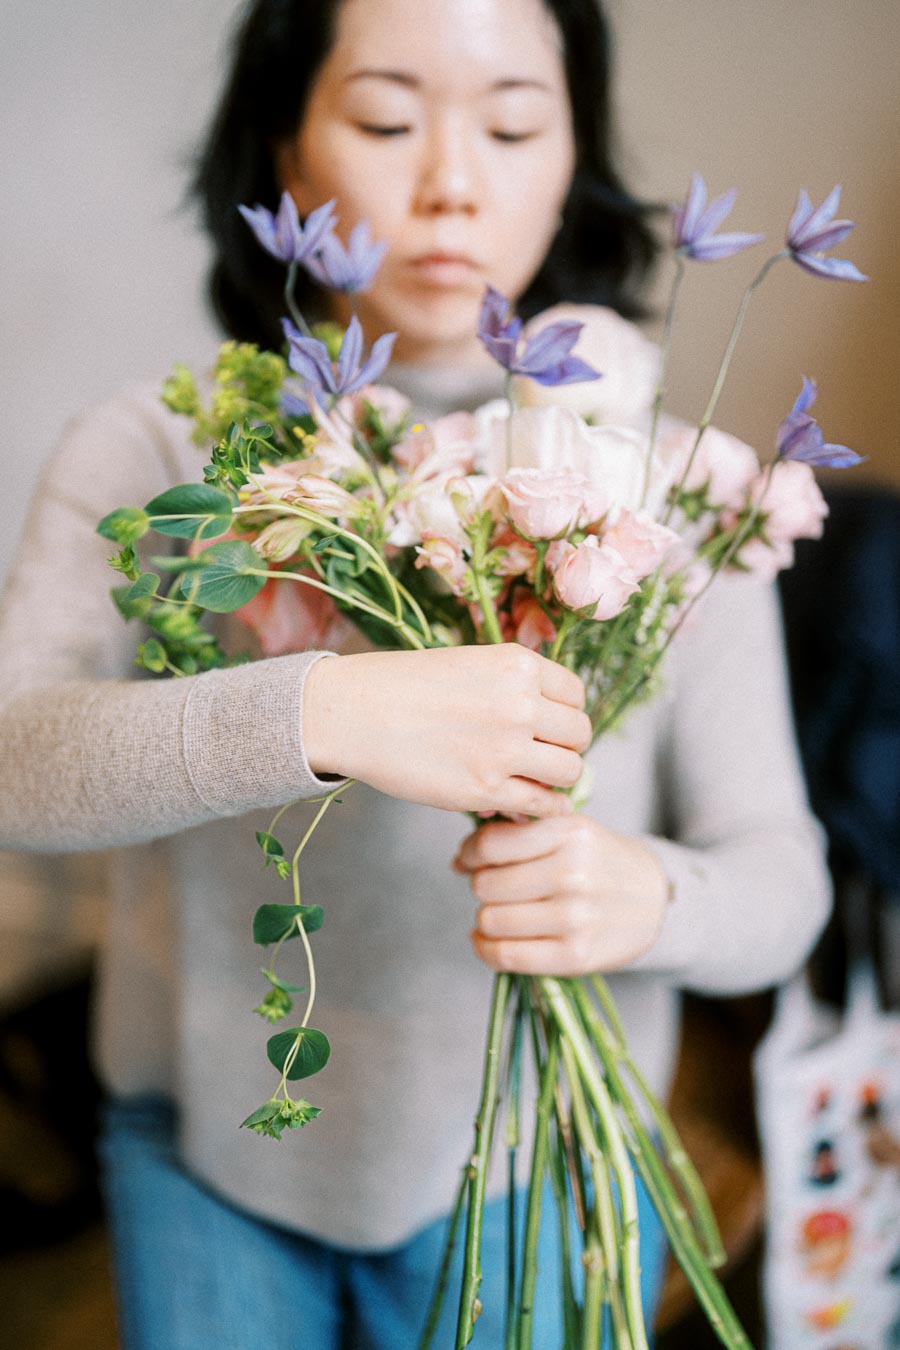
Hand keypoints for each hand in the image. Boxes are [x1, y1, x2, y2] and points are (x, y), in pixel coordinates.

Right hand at [302, 645, 590, 815]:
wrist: (354, 712)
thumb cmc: (404, 686)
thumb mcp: (470, 663)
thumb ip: (514, 686)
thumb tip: (552, 720)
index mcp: (518, 665)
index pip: (576, 695)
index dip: (564, 713)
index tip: (548, 725)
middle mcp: (520, 704)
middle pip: (579, 734)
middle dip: (564, 746)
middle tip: (541, 755)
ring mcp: (506, 749)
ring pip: (569, 771)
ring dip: (555, 778)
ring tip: (532, 778)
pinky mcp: (486, 789)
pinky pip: (541, 805)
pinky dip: (543, 808)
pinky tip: (529, 804)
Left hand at [455, 815, 668, 975]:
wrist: (655, 900)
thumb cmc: (600, 861)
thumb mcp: (571, 830)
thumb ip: (521, 834)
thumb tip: (460, 859)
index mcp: (570, 833)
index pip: (491, 845)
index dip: (470, 853)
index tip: (469, 859)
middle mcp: (573, 874)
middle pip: (486, 885)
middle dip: (482, 886)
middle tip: (496, 887)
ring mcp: (575, 918)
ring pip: (491, 920)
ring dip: (486, 918)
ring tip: (501, 911)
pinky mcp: (575, 956)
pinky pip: (505, 955)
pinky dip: (485, 949)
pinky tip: (488, 939)